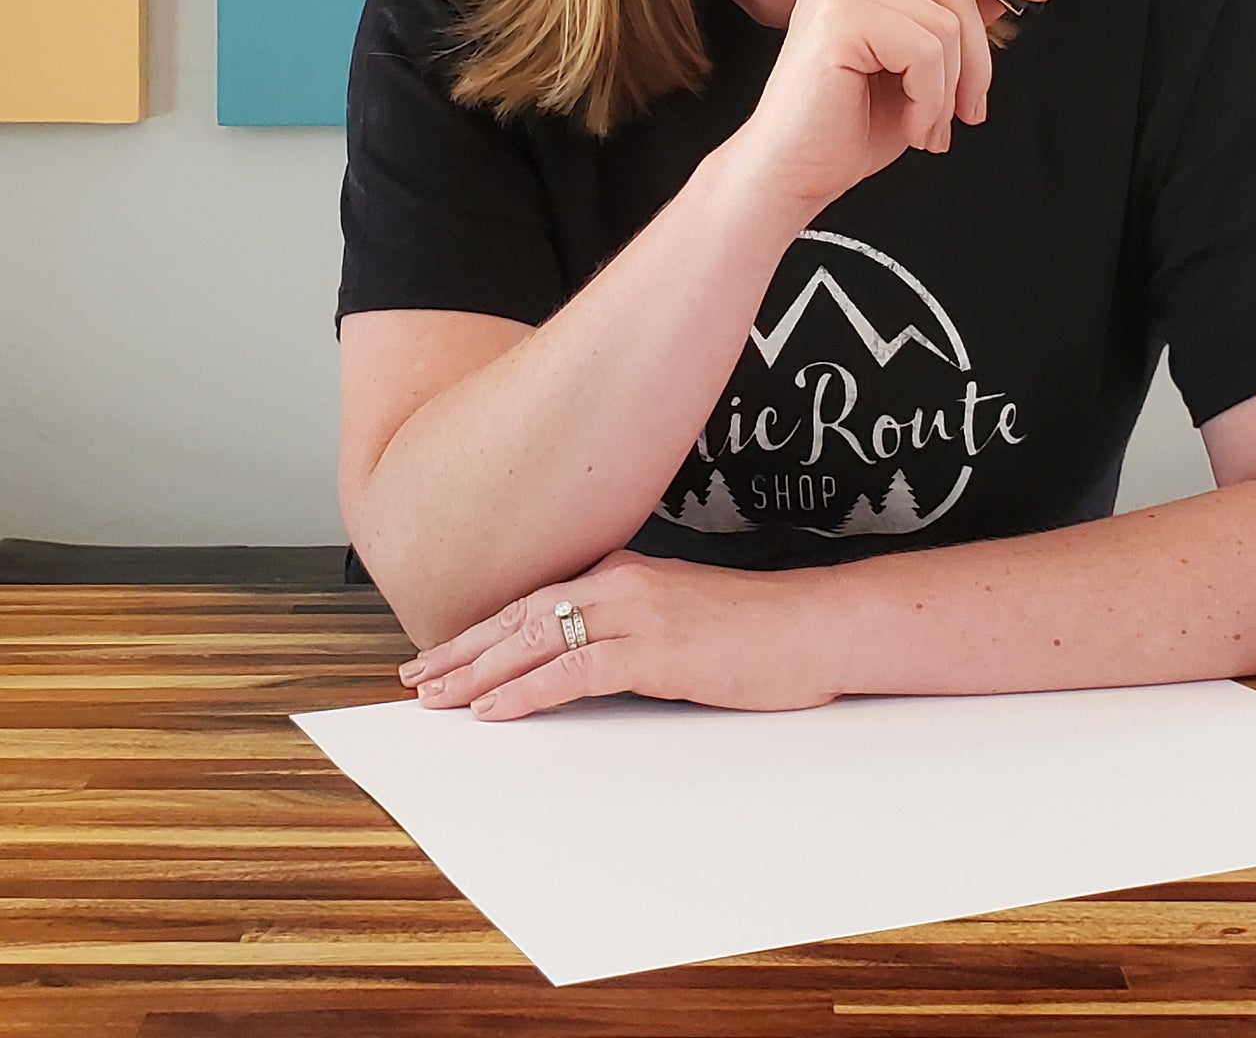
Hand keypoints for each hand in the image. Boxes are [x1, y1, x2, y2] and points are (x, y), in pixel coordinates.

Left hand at [396, 551, 840, 719]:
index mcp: (626, 570)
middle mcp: (622, 581)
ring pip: (536, 639)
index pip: (537, 598)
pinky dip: (527, 690)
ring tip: (436, 697)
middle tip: (416, 677)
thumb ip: (634, 622)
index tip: (444, 652)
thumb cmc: (758, 630)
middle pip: (521, 613)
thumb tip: (591, 653)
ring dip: (479, 672)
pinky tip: (496, 709)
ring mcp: (638, 613)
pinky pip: (574, 670)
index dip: (485, 628)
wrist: (815, 626)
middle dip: (463, 648)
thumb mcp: (683, 615)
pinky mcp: (655, 650)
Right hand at [729, 0, 1052, 215]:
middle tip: (972, 106)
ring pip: (946, 21)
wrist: (793, 171)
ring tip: (929, 124)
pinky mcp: (840, 17)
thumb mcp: (920, 66)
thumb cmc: (847, 125)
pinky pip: (926, 50)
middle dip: (980, 52)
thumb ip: (951, 18)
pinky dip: (931, 100)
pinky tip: (912, 126)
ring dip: (951, 88)